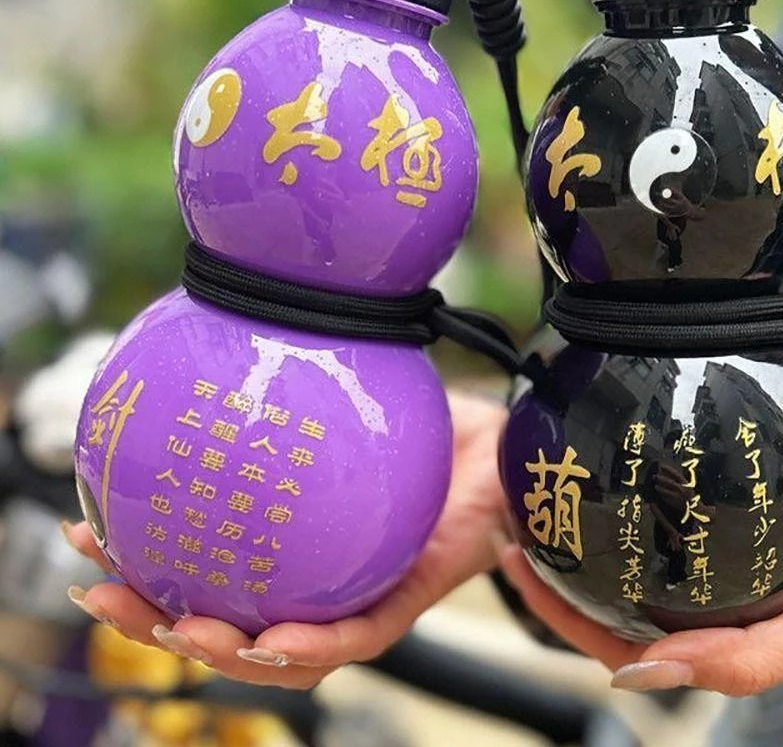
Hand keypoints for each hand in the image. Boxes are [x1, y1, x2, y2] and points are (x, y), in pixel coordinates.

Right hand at [66, 389, 508, 687]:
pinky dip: (312, 645)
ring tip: (179, 628)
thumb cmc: (416, 424)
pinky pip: (359, 636)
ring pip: (278, 652)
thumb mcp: (340, 395)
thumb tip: (223, 327)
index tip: (89, 535)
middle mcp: (311, 580)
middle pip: (222, 620)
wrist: (495, 442)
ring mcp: (356, 597)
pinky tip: (273, 640)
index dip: (141, 562)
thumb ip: (289, 380)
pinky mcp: (407, 601)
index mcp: (286, 543)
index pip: (202, 565)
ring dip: (223, 651)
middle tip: (104, 593)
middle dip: (156, 619)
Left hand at [497, 461, 782, 695]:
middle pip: (628, 576)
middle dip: (570, 546)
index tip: (512, 554)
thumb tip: (635, 675)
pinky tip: (639, 435)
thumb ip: (746, 658)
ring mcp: (747, 544)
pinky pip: (705, 485)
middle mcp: (730, 592)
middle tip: (525, 496)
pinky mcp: (769, 500)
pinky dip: (667, 470)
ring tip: (567, 460)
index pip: (621, 631)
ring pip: (661, 529)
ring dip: (613, 505)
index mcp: (732, 635)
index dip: (560, 605)